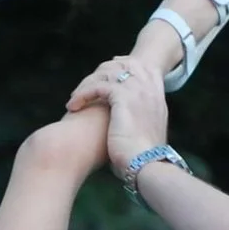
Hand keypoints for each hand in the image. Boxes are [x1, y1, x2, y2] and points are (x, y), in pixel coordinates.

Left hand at [66, 55, 171, 180]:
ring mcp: (137, 90)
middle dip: (100, 72)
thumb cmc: (142, 159)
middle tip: (83, 88)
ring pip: (107, 74)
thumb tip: (124, 131)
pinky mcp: (123, 96)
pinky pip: (98, 86)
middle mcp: (148, 88)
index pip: (139, 67)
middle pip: (122, 64)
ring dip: (87, 85)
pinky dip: (83, 94)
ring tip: (74, 100)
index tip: (101, 74)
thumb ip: (137, 123)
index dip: (119, 66)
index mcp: (156, 95)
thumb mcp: (144, 135)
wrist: (147, 165)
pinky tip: (73, 106)